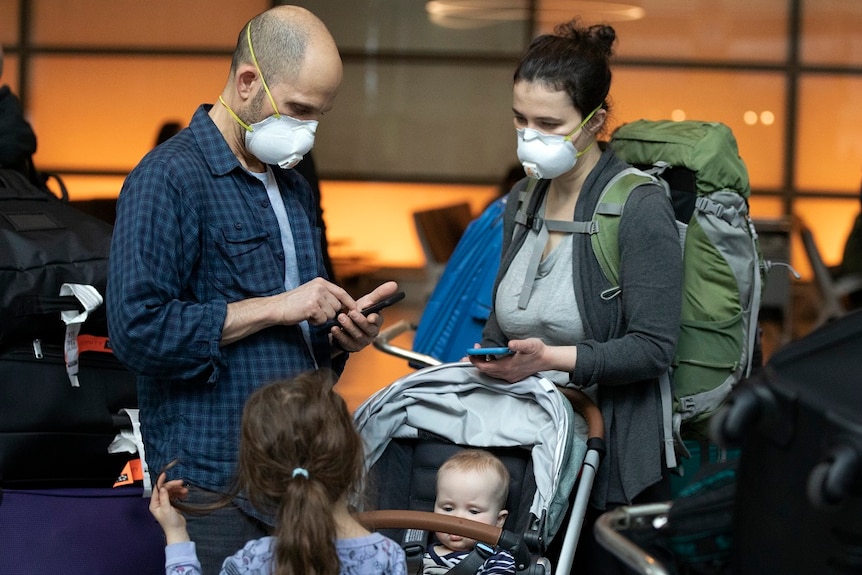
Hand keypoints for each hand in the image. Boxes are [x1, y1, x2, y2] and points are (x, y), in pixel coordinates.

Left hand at [149, 472, 189, 544]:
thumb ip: (164, 497)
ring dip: (178, 489)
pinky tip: (185, 494)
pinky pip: (176, 495)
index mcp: (155, 504)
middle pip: (165, 489)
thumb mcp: (166, 508)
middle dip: (173, 485)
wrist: (177, 530)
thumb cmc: (170, 522)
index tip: (165, 475)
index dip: (161, 481)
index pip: (157, 489)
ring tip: (185, 491)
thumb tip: (162, 487)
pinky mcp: (172, 504)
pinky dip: (180, 493)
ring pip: (171, 491)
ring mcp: (166, 503)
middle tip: (181, 483)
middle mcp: (159, 502)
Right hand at [222, 278, 357, 345]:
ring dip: (322, 318)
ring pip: (331, 314)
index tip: (356, 310)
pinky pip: (323, 320)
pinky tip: (306, 317)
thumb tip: (345, 306)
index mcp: (320, 282)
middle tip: (314, 312)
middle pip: (337, 306)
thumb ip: (326, 296)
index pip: (341, 292)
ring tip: (309, 313)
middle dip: (329, 313)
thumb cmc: (294, 303)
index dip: (349, 302)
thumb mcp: (311, 293)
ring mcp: (316, 296)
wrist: (276, 308)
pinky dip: (316, 322)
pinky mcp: (312, 307)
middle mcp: (320, 287)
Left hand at [330, 281, 398, 352]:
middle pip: (367, 329)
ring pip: (357, 335)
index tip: (370, 316)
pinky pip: (346, 342)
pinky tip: (334, 328)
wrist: (345, 325)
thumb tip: (394, 284)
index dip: (375, 319)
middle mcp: (371, 333)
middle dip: (359, 321)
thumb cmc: (359, 312)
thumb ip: (380, 293)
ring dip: (348, 326)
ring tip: (340, 317)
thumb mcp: (368, 301)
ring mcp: (362, 341)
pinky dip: (340, 335)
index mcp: (377, 321)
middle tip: (352, 312)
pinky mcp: (352, 347)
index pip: (378, 321)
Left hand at [468, 338, 560, 382]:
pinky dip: (489, 366)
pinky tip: (489, 358)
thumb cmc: (538, 351)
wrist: (547, 360)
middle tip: (468, 353)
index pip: (485, 366)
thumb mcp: (530, 345)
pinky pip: (495, 373)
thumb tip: (511, 344)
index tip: (472, 350)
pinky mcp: (511, 376)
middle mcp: (506, 374)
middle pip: (485, 371)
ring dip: (482, 364)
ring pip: (489, 373)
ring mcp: (508, 376)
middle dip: (475, 362)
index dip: (476, 359)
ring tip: (476, 355)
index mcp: (507, 367)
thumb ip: (520, 344)